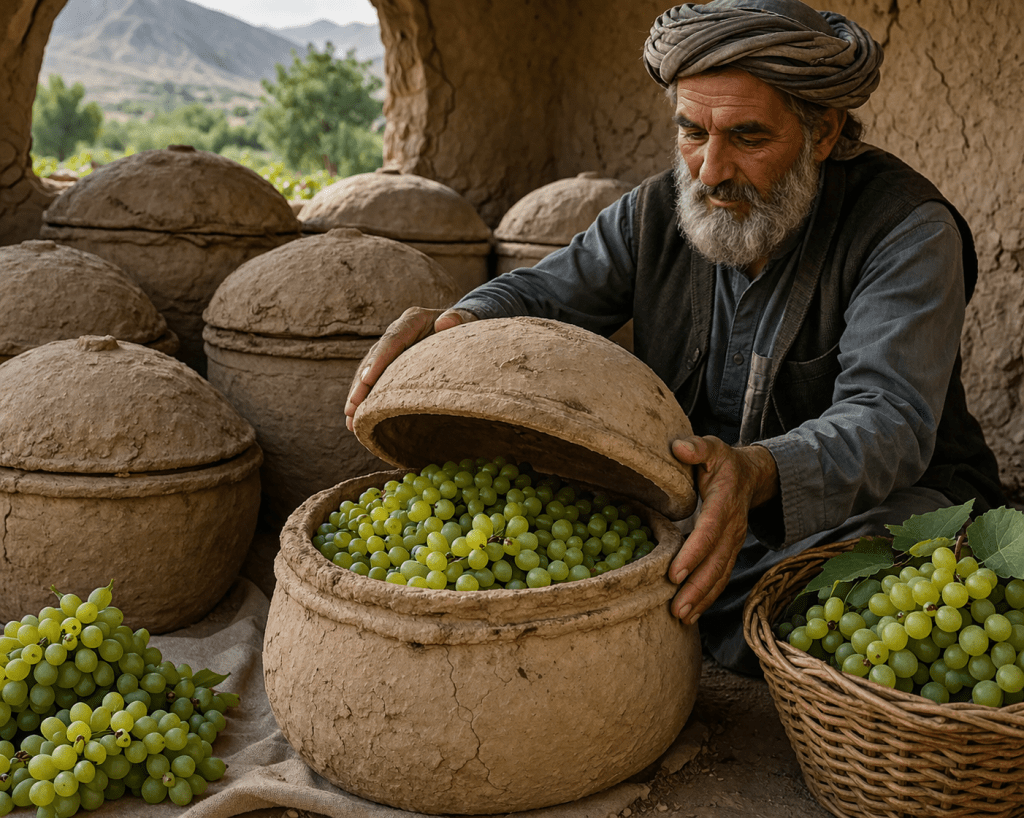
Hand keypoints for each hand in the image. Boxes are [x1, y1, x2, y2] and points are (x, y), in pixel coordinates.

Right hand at [344, 306, 476, 430]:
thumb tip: (445, 323)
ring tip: (351, 419)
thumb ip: (457, 319)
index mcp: (412, 320)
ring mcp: (392, 348)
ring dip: (359, 395)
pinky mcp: (392, 362)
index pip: (392, 340)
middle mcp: (397, 332)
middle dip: (361, 385)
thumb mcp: (466, 321)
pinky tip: (357, 417)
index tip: (366, 381)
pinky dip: (367, 397)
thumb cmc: (466, 326)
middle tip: (352, 409)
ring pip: (369, 371)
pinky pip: (375, 379)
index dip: (378, 361)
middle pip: (375, 358)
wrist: (463, 326)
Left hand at [667, 436, 778, 624]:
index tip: (675, 573)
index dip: (693, 553)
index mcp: (725, 501)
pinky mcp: (730, 551)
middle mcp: (733, 526)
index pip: (710, 531)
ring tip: (681, 617)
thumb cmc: (723, 462)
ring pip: (720, 574)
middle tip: (676, 608)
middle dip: (697, 587)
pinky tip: (692, 613)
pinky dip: (708, 597)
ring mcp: (734, 542)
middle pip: (716, 562)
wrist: (751, 475)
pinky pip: (721, 577)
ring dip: (702, 598)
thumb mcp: (712, 448)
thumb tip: (679, 448)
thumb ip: (697, 447)